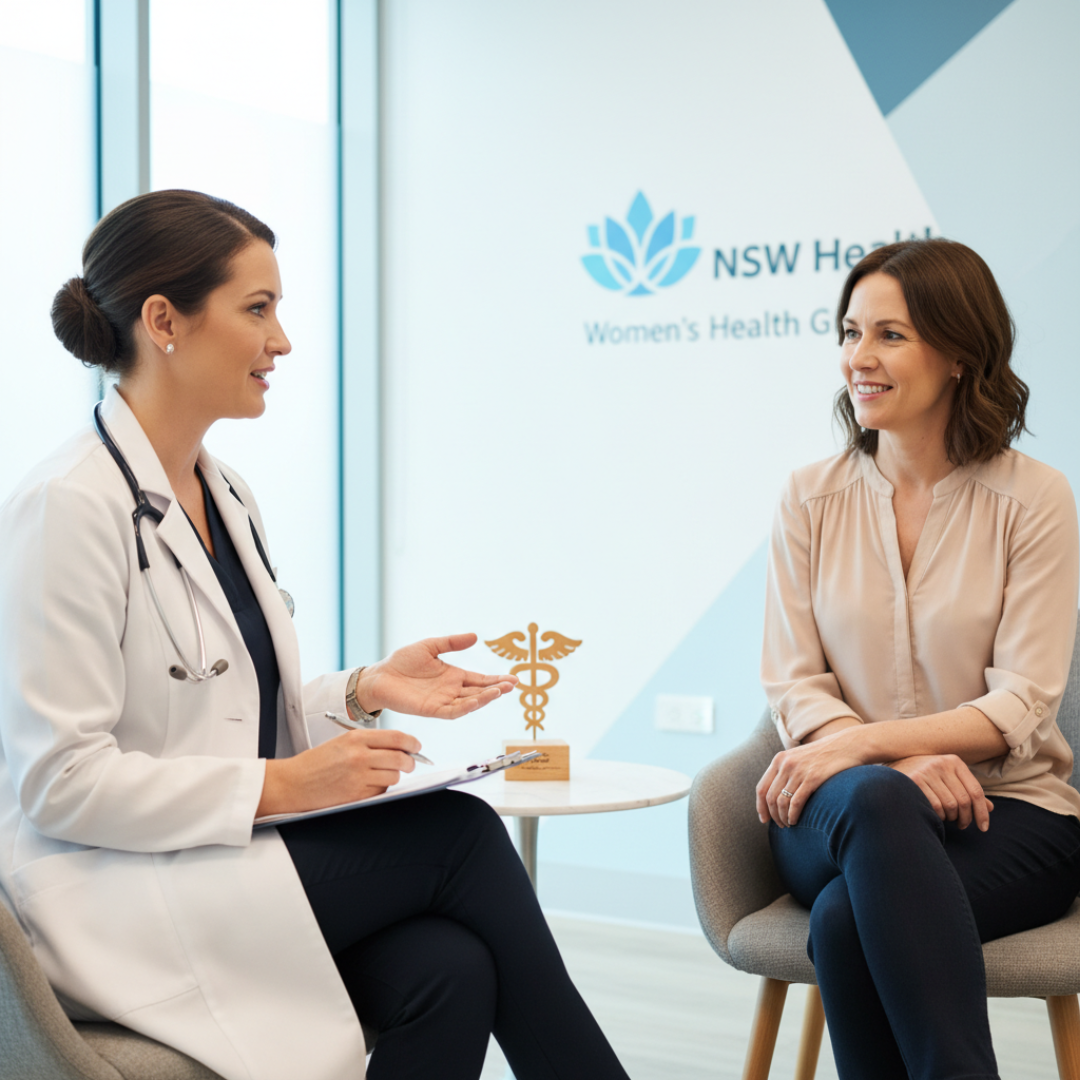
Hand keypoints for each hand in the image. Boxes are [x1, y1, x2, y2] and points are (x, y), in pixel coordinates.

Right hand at [257, 728, 420, 816]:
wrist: (292, 783)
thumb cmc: (317, 763)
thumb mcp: (342, 742)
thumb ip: (370, 743)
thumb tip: (400, 747)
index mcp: (356, 737)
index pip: (396, 737)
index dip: (412, 743)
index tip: (416, 747)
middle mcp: (359, 755)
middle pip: (401, 758)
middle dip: (410, 762)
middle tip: (410, 764)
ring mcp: (359, 776)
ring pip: (394, 776)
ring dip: (393, 777)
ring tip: (381, 775)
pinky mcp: (357, 794)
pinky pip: (381, 791)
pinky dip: (380, 789)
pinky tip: (367, 785)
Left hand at [355, 633, 517, 718]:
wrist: (380, 676)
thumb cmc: (402, 662)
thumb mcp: (430, 646)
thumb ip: (452, 643)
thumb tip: (475, 636)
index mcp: (453, 676)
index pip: (480, 679)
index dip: (496, 680)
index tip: (513, 679)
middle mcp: (451, 690)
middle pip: (479, 692)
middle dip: (497, 689)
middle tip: (512, 685)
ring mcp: (443, 701)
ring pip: (470, 703)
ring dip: (485, 698)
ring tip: (499, 691)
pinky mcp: (432, 710)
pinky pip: (453, 711)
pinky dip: (466, 707)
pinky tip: (477, 701)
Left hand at [756, 727, 866, 826]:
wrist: (848, 745)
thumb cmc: (825, 755)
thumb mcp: (800, 758)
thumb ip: (787, 771)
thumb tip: (778, 794)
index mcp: (779, 759)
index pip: (761, 787)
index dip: (760, 806)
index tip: (764, 819)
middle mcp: (785, 764)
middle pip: (770, 797)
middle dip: (772, 815)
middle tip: (779, 826)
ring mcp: (798, 771)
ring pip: (781, 802)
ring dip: (782, 818)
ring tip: (788, 825)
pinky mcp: (813, 778)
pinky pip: (796, 802)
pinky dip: (793, 815)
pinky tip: (795, 821)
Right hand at [889, 754, 993, 830]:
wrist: (891, 771)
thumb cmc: (924, 777)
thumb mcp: (947, 779)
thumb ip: (967, 791)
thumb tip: (990, 808)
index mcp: (954, 761)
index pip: (976, 791)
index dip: (982, 812)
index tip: (983, 827)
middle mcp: (941, 763)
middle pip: (964, 800)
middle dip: (966, 818)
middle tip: (962, 825)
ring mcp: (927, 771)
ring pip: (950, 806)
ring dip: (951, 818)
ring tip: (947, 818)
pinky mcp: (914, 780)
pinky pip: (935, 807)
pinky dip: (937, 816)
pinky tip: (935, 814)